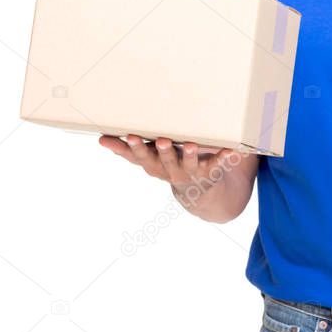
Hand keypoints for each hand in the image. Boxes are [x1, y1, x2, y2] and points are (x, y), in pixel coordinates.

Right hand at [98, 134, 233, 193]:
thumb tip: (100, 139)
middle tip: (160, 140)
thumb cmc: (170, 165)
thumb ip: (126, 150)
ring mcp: (190, 174)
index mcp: (153, 165)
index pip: (138, 157)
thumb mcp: (148, 160)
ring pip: (187, 165)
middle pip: (162, 162)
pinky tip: (232, 150)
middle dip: (160, 152)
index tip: (130, 136)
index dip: (133, 149)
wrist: (201, 195)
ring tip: (189, 144)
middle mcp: (169, 172)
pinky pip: (218, 166)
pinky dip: (225, 158)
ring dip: (188, 155)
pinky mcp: (210, 173)